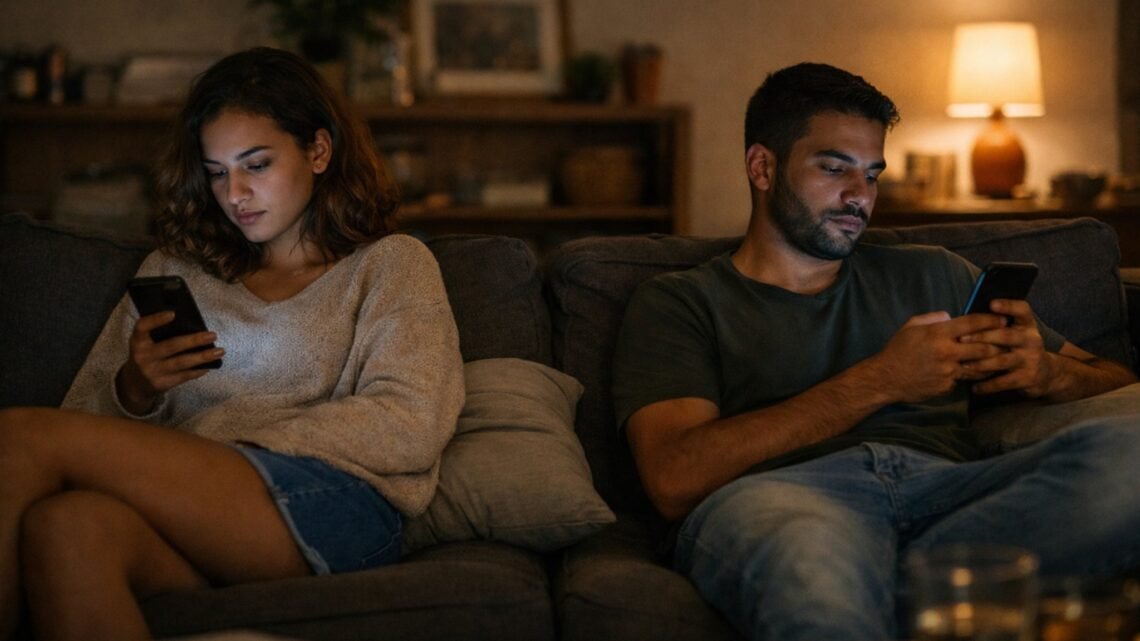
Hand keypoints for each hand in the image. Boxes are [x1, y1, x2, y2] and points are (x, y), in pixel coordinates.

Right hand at [116, 311, 223, 413]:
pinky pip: (184, 376)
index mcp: (137, 341)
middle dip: (194, 340)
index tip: (173, 314)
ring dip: (202, 356)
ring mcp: (152, 371)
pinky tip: (210, 364)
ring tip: (219, 351)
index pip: (142, 327)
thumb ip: (159, 335)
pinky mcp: (162, 384)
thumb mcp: (145, 344)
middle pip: (171, 346)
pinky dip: (199, 369)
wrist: (135, 384)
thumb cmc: (147, 355)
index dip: (156, 320)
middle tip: (212, 335)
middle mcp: (142, 356)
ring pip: (181, 362)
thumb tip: (192, 325)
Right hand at [867, 311, 1006, 403]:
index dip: (991, 320)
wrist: (885, 378)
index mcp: (938, 334)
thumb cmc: (897, 349)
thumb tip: (951, 316)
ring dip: (990, 362)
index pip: (973, 323)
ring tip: (998, 358)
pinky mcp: (947, 386)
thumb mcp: (911, 326)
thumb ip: (933, 318)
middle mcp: (946, 352)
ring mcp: (948, 371)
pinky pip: (963, 379)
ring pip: (979, 367)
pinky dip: (967, 374)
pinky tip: (972, 372)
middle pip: (984, 347)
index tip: (1003, 319)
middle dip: (998, 344)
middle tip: (1007, 341)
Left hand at [959, 299, 1052, 396]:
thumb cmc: (1019, 348)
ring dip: (981, 363)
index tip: (992, 303)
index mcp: (1026, 325)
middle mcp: (1030, 339)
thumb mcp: (1016, 333)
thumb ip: (997, 326)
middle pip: (1006, 335)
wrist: (1046, 373)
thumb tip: (965, 319)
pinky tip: (974, 388)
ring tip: (963, 365)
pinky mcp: (1027, 378)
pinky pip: (1004, 382)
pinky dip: (987, 385)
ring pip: (1002, 360)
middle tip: (962, 339)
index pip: (1022, 310)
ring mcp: (1030, 359)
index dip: (1008, 306)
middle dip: (982, 337)